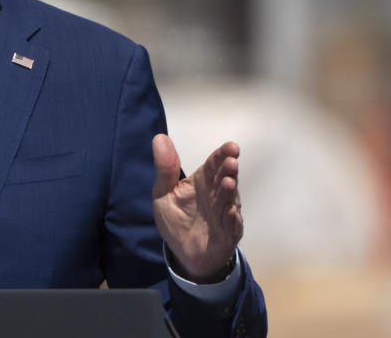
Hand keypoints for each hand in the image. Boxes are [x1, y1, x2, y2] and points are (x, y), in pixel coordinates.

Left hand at [151, 134, 241, 282]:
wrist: (184, 253)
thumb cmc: (176, 220)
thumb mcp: (163, 193)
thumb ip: (165, 168)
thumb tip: (159, 138)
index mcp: (202, 182)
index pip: (214, 164)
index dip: (222, 155)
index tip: (231, 147)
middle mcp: (216, 195)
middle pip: (224, 179)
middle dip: (229, 170)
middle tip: (231, 161)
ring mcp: (224, 214)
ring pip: (229, 200)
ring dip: (229, 192)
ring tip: (228, 181)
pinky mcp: (227, 234)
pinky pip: (230, 225)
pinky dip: (231, 219)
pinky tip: (230, 211)